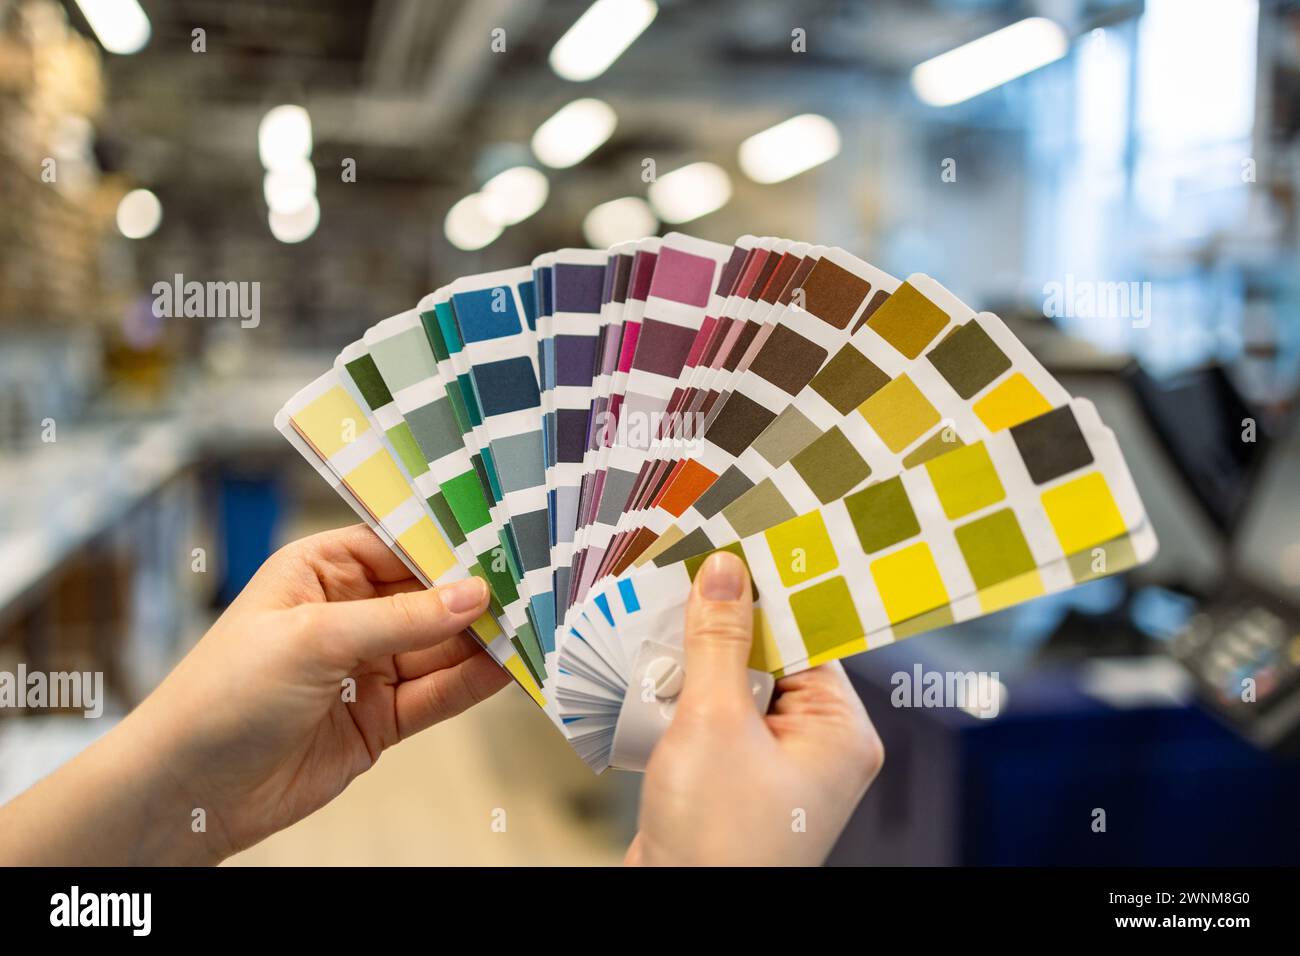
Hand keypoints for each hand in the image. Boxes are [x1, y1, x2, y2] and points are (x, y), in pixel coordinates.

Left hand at [0, 524, 507, 864]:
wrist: (186, 793)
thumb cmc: (223, 693)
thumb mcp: (312, 639)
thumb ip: (401, 619)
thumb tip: (475, 595)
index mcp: (320, 570)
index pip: (400, 543)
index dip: (451, 543)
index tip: (507, 539)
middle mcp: (349, 612)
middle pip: (430, 596)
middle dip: (479, 593)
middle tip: (538, 582)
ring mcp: (367, 667)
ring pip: (442, 646)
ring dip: (487, 639)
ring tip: (540, 624)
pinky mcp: (381, 718)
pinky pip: (438, 694)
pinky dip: (475, 683)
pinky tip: (512, 667)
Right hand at [627, 552, 883, 865]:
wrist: (678, 913)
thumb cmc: (718, 840)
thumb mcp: (714, 721)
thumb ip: (719, 640)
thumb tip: (725, 573)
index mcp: (839, 732)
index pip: (806, 636)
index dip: (765, 595)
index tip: (729, 552)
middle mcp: (815, 748)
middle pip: (767, 658)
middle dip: (719, 630)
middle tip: (678, 586)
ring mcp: (773, 767)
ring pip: (733, 688)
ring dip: (692, 666)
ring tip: (655, 633)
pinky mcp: (733, 781)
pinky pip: (711, 720)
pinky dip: (680, 701)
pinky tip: (647, 682)